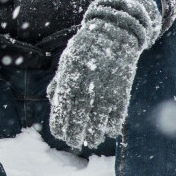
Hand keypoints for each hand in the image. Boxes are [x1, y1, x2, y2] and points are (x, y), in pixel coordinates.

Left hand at [47, 0, 162, 149]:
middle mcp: (87, 86)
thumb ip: (59, 82)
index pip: (62, 109)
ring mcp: (106, 89)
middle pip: (79, 118)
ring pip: (99, 120)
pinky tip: (108, 131)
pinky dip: (113, 125)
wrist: (115, 32)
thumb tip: (52, 102)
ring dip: (94, 134)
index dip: (60, 125)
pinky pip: (117, 114)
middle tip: (74, 143)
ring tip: (90, 140)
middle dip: (75, 134)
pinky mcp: (122, 90)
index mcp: (70, 78)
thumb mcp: (68, 62)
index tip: (60, 134)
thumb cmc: (87, 49)